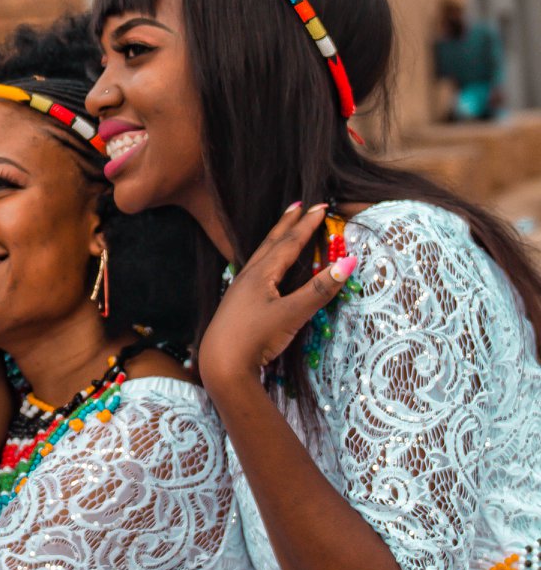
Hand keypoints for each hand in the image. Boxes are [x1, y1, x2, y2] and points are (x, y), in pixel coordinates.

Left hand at [200, 203, 355, 393]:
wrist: (220, 364)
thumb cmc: (255, 337)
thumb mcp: (292, 313)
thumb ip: (320, 289)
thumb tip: (348, 262)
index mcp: (261, 274)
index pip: (288, 242)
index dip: (306, 224)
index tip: (321, 206)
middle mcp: (248, 277)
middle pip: (271, 243)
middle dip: (287, 224)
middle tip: (298, 205)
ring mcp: (239, 290)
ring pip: (261, 256)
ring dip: (275, 240)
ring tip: (284, 228)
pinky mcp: (237, 304)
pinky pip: (256, 271)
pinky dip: (267, 259)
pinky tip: (265, 268)